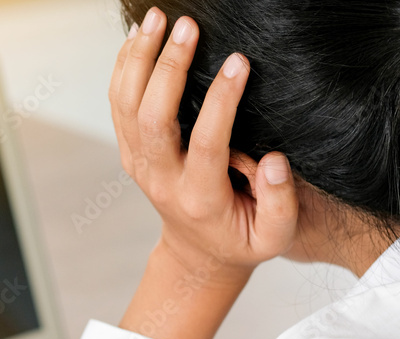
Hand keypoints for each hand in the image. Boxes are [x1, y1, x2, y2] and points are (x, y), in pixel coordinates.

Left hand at [109, 8, 298, 282]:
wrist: (197, 254)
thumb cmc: (241, 240)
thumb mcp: (273, 237)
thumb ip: (279, 202)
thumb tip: (273, 160)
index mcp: (199, 197)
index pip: (207, 143)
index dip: (221, 102)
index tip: (239, 63)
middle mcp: (161, 178)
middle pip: (152, 118)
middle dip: (168, 68)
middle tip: (188, 27)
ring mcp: (140, 164)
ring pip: (126, 106)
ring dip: (138, 58)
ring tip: (156, 18)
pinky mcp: (131, 151)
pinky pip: (119, 104)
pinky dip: (125, 67)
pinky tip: (138, 37)